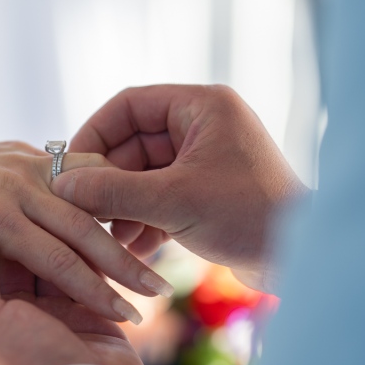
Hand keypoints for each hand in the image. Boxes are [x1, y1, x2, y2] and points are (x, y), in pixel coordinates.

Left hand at [0, 114, 171, 364]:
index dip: (96, 292)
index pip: (59, 265)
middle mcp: (13, 193)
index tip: (130, 316)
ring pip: (87, 196)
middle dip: (124, 262)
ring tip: (155, 248)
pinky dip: (104, 183)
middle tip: (158, 288)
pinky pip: (77, 167)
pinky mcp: (28, 152)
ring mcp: (22, 167)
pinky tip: (129, 202)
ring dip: (121, 222)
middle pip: (84, 230)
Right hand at [50, 84, 309, 292]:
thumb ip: (114, 190)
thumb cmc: (247, 216)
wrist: (302, 259)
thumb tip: (62, 183)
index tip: (69, 166)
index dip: (94, 133)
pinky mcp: (206, 191)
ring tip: (110, 239)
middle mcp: (203, 125)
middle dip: (108, 180)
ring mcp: (205, 159)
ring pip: (144, 174)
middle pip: (133, 143)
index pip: (129, 105)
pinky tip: (132, 250)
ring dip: (123, 205)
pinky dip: (144, 219)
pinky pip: (161, 195)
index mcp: (201, 106)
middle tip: (84, 210)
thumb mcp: (173, 201)